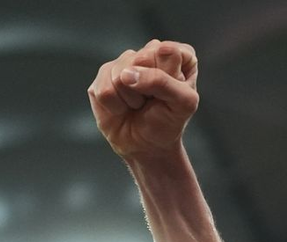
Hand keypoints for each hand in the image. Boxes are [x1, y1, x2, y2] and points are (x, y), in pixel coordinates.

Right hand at [88, 39, 198, 160]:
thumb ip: (163, 82)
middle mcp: (149, 51)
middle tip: (153, 102)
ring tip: (138, 106)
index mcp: (177, 54)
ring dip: (131, 99)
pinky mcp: (104, 74)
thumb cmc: (168, 122)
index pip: (169, 51)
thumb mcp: (182, 104)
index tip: (171, 95)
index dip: (169, 77)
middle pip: (142, 58)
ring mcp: (125, 61)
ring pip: (121, 74)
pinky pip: (105, 89)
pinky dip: (116, 106)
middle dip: (148, 88)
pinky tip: (123, 108)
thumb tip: (127, 74)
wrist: (146, 146)